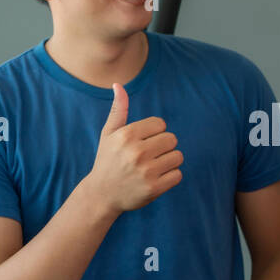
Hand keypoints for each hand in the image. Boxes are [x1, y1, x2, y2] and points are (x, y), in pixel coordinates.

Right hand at [87, 83, 182, 212]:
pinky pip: (178, 174)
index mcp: (127, 135)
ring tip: (154, 167)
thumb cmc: (107, 160)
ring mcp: (146, 171)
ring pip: (178, 156)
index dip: (155, 132)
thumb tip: (118, 85)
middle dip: (164, 146)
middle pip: (172, 139)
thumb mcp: (108, 134)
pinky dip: (171, 176)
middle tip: (150, 155)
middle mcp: (137, 152)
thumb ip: (118, 110)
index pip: (161, 124)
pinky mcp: (154, 188)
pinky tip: (156, 178)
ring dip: (169, 161)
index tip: (144, 142)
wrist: (101, 194)